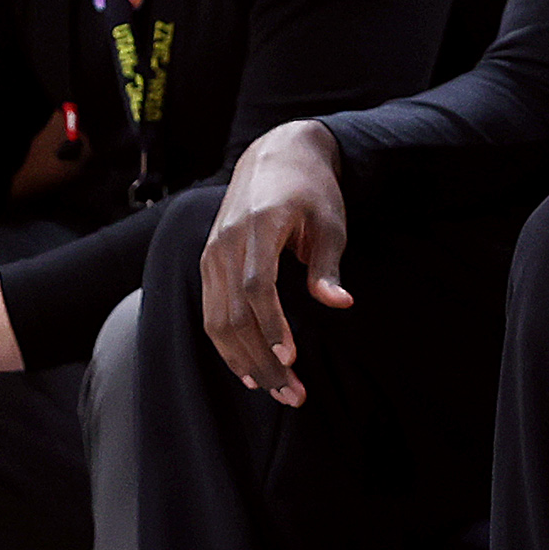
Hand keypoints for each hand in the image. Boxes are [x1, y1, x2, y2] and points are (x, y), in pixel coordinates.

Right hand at [199, 121, 351, 405]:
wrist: (275, 155)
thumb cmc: (311, 190)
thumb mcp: (331, 221)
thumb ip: (328, 265)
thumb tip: (339, 303)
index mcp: (259, 226)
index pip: (256, 286)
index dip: (271, 325)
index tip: (291, 357)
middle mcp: (226, 242)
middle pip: (235, 313)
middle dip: (262, 359)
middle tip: (294, 394)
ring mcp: (212, 254)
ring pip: (218, 320)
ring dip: (245, 361)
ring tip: (276, 391)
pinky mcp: (208, 263)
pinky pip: (211, 312)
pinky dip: (228, 345)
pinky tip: (249, 371)